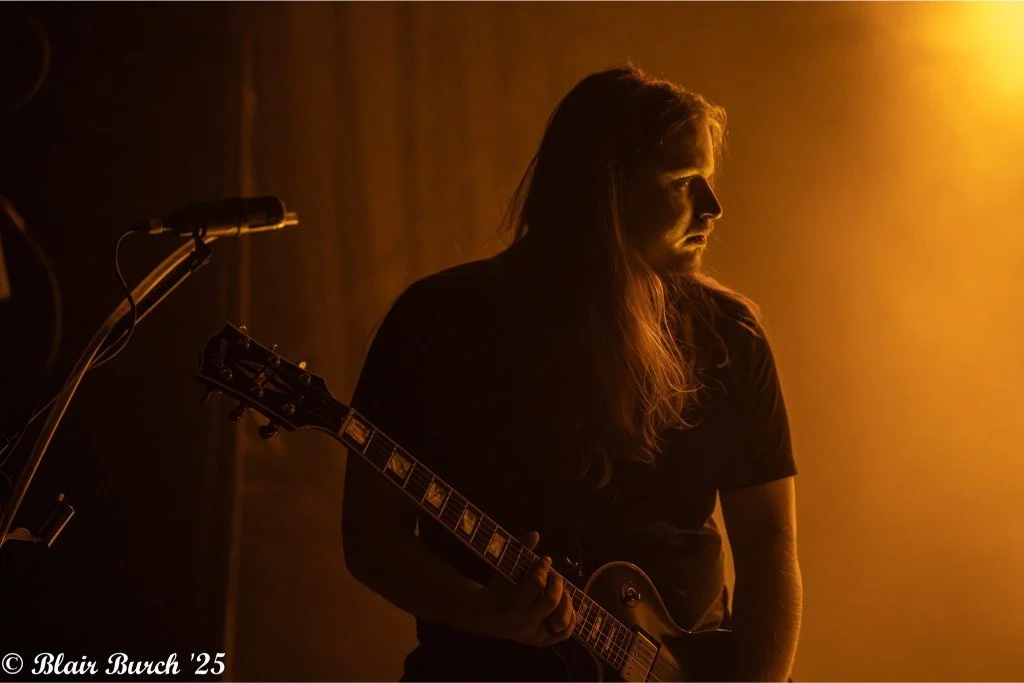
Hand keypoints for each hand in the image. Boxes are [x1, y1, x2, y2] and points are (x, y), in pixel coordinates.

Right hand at [468, 531, 576, 646]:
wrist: (484, 615)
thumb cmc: (497, 588)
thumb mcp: (504, 569)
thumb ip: (519, 550)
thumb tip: (535, 534)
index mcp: (511, 605)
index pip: (537, 584)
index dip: (544, 568)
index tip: (545, 560)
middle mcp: (523, 623)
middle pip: (551, 601)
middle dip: (557, 583)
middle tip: (554, 574)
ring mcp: (533, 635)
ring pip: (561, 619)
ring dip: (566, 600)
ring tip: (561, 590)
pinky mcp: (541, 640)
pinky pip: (563, 633)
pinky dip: (570, 619)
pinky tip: (566, 605)